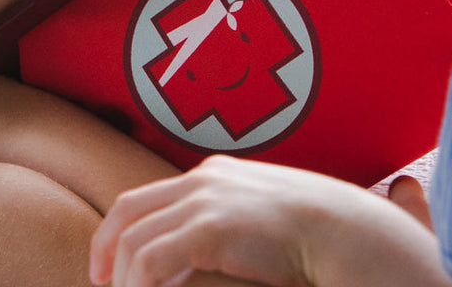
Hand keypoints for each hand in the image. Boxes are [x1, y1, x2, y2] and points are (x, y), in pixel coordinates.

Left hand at [90, 156, 451, 286]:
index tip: (110, 268)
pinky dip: (138, 285)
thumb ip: (232, 223)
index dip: (118, 232)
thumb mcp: (263, 216)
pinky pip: (151, 261)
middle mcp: (201, 180)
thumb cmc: (318, 231)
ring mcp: (204, 200)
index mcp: (212, 175)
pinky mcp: (210, 228)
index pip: (145, 198)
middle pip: (128, 212)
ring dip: (121, 277)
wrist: (350, 231)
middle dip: (105, 251)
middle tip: (101, 285)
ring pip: (134, 240)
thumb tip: (207, 249)